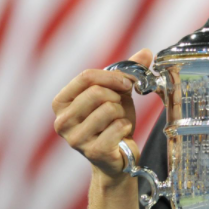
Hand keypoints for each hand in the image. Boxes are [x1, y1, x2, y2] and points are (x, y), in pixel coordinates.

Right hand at [52, 49, 152, 181]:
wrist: (118, 157)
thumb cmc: (112, 123)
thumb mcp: (116, 94)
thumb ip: (127, 72)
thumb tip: (146, 52)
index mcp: (61, 102)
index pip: (85, 76)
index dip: (112, 76)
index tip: (126, 83)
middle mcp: (61, 121)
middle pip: (97, 92)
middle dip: (117, 98)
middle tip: (119, 108)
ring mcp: (75, 138)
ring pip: (109, 108)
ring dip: (122, 114)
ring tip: (117, 123)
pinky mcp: (92, 152)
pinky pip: (118, 126)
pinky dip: (126, 127)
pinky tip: (120, 136)